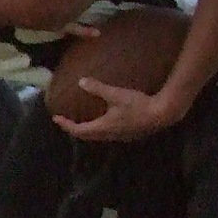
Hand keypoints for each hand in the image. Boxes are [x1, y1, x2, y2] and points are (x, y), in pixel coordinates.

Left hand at [52, 78, 181, 140]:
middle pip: (87, 136)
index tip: (56, 118)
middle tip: (67, 121)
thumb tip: (81, 81)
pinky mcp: (128, 134)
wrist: (161, 114)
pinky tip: (103, 120)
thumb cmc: (137, 105)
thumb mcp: (116, 94)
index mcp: (103, 127)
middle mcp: (109, 135)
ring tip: (82, 120)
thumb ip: (98, 88)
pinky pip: (107, 134)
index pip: (79, 130)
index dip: (66, 125)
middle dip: (75, 129)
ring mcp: (119, 137)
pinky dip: (99, 129)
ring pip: (98, 137)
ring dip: (87, 130)